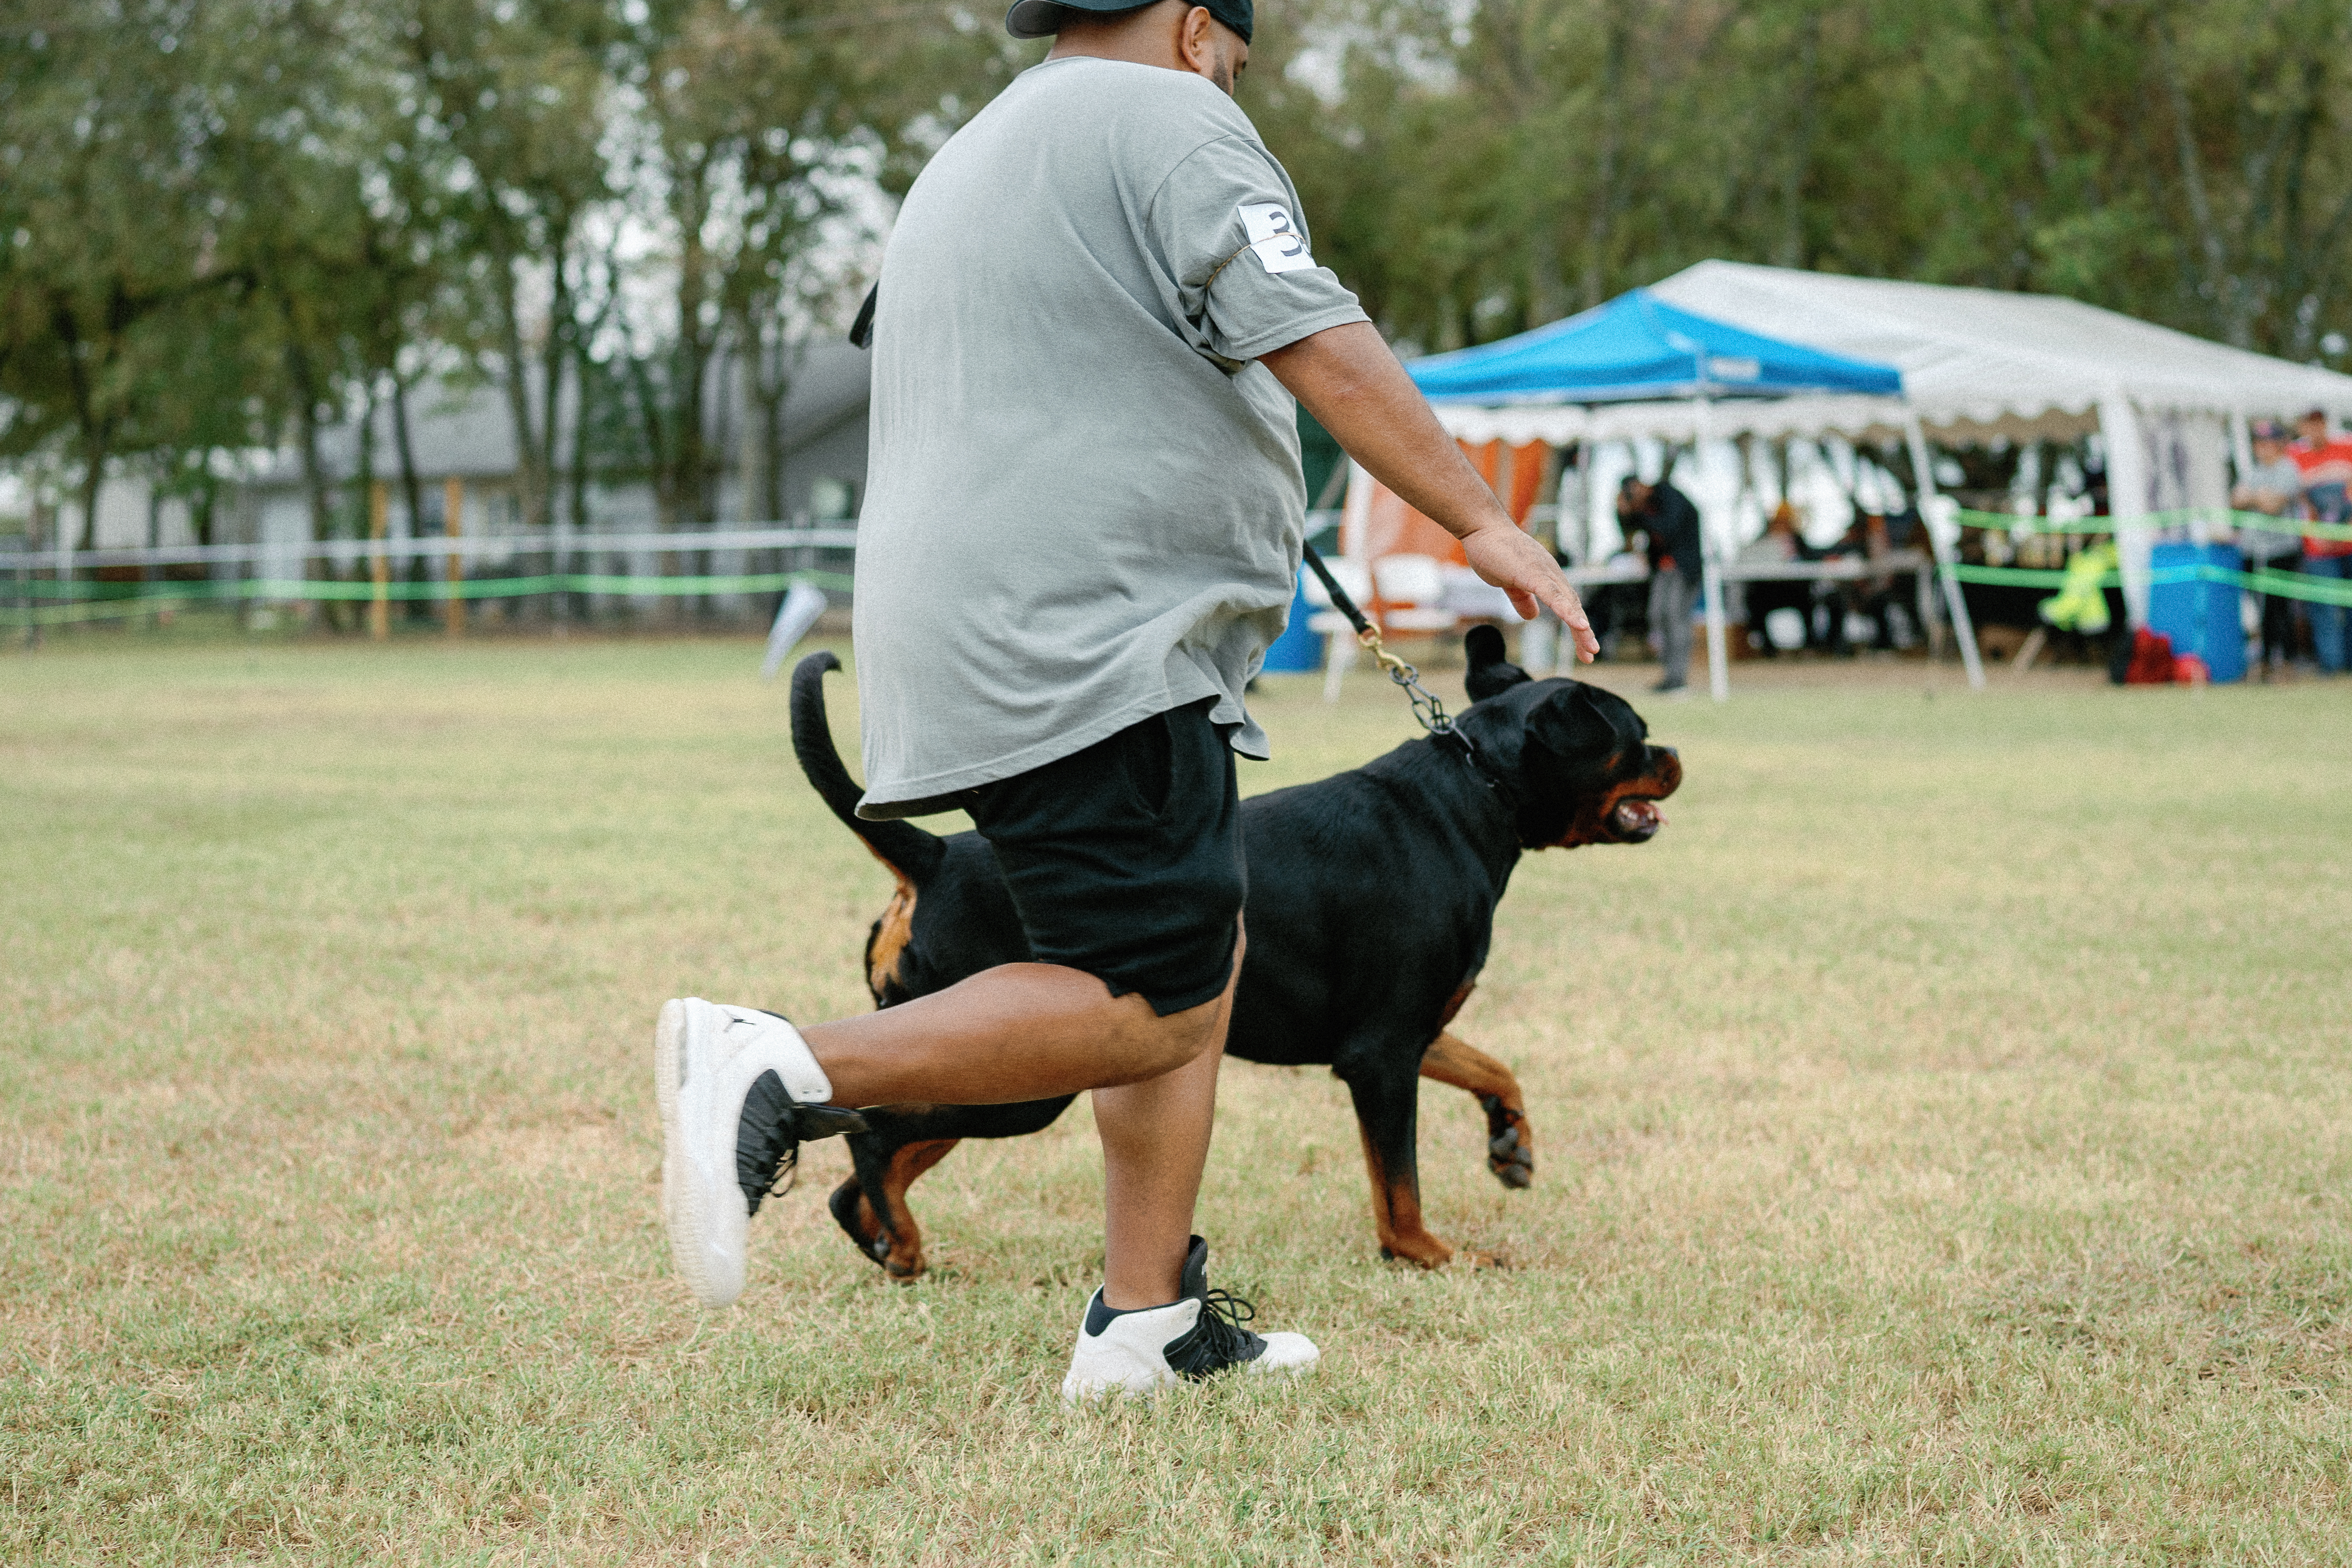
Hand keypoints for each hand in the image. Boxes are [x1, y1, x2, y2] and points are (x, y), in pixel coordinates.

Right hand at [1461, 523, 1599, 661]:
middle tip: (1591, 654)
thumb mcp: (1509, 581)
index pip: (1566, 604)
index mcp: (1545, 577)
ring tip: (1590, 646)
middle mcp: (1550, 574)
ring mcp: (1543, 572)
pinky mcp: (1532, 572)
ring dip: (1579, 625)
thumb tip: (1532, 616)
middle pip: (1572, 605)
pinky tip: (1578, 624)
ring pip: (1566, 601)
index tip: (1583, 647)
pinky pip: (1553, 594)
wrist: (1482, 527)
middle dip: (1582, 632)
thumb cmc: (1493, 550)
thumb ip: (1521, 598)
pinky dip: (1566, 610)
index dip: (1575, 625)